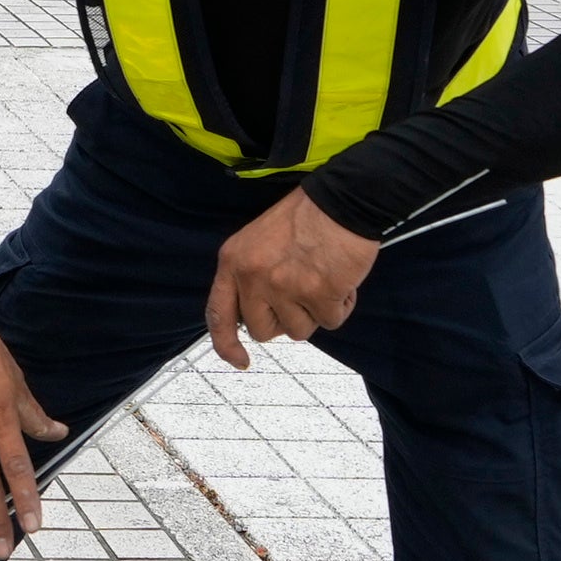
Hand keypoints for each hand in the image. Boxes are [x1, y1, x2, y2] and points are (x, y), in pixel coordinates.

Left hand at [205, 188, 377, 366]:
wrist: (342, 200)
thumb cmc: (305, 217)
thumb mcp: (257, 241)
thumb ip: (249, 276)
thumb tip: (256, 315)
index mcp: (233, 262)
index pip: (218, 314)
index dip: (226, 344)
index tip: (239, 360)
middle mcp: (253, 278)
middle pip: (263, 331)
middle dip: (284, 321)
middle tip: (302, 295)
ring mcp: (285, 288)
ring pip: (299, 330)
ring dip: (315, 312)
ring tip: (324, 279)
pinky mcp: (319, 295)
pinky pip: (331, 321)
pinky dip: (341, 306)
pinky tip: (342, 281)